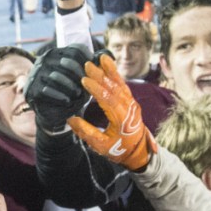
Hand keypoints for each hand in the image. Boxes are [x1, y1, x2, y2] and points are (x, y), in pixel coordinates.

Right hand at [24, 45, 90, 132]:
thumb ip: (92, 65)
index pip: (75, 49)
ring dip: (70, 87)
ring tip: (77, 94)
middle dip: (80, 75)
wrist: (51, 111)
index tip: (95, 71)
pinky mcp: (31, 89)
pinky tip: (67, 100)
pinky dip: (60, 96)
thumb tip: (107, 56)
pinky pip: (47, 90)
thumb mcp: (81, 77)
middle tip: (87, 86)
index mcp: (56, 53)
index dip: (88, 60)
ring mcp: (35, 74)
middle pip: (67, 62)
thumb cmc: (70, 91)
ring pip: (57, 76)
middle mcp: (44, 60)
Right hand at [67, 54, 156, 171]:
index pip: (107, 99)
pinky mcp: (131, 102)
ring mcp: (132, 104)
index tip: (84, 79)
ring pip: (120, 84)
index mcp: (121, 119)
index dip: (96, 88)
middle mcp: (128, 108)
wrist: (139, 153)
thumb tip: (71, 118)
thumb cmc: (119, 150)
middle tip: (88, 64)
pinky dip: (116, 75)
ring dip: (110, 71)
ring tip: (102, 58)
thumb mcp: (100, 145)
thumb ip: (86, 132)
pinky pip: (124, 86)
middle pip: (113, 88)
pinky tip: (110, 67)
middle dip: (100, 75)